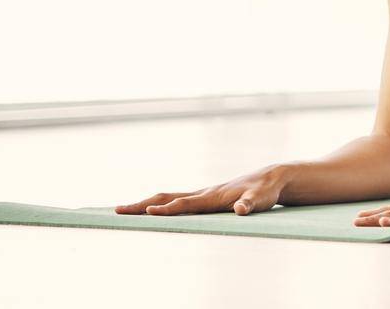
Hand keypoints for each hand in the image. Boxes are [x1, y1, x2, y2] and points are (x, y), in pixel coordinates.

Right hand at [114, 164, 290, 216]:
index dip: (168, 209)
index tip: (148, 212)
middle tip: (117, 211)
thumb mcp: (260, 200)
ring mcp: (203, 194)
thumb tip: (242, 210)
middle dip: (143, 205)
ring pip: (169, 197)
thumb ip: (250, 205)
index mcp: (213, 196)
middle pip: (167, 197)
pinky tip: (151, 210)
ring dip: (147, 203)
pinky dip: (159, 204)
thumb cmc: (265, 191)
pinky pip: (176, 200)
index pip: (185, 204)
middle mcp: (204, 193)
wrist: (272, 177)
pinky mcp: (206, 197)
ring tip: (125, 209)